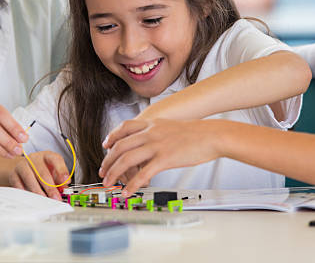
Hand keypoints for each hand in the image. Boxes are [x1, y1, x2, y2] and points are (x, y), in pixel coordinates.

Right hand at [8, 151, 69, 199]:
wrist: (24, 167)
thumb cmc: (42, 169)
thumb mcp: (53, 171)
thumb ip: (60, 179)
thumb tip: (64, 187)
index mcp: (47, 155)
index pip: (55, 160)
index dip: (61, 171)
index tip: (65, 181)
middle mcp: (34, 158)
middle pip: (42, 172)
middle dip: (50, 187)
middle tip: (55, 197)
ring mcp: (22, 165)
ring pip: (29, 178)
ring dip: (38, 191)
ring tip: (44, 200)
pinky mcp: (14, 174)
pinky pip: (19, 184)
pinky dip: (26, 192)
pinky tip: (32, 198)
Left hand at [99, 119, 219, 195]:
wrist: (212, 135)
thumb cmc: (195, 134)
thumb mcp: (170, 127)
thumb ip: (156, 132)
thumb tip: (148, 143)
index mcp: (151, 123)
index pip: (124, 127)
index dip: (111, 136)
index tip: (105, 145)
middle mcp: (150, 133)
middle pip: (120, 146)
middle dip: (107, 161)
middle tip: (102, 171)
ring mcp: (156, 145)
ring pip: (126, 159)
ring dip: (114, 173)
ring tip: (108, 183)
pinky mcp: (165, 159)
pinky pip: (143, 173)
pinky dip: (132, 184)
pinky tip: (128, 191)